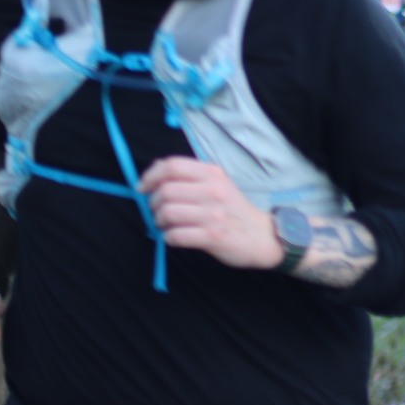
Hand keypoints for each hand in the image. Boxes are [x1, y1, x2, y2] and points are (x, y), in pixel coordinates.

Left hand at [139, 157, 282, 269]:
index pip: (171, 166)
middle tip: (156, 212)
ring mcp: (213, 214)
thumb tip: (155, 172)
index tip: (142, 187)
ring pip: (167, 213)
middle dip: (153, 203)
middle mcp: (213, 191)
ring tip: (165, 225)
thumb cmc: (234, 210)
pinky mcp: (212, 236)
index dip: (150, 176)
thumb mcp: (218, 184)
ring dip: (159, 222)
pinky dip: (169, 238)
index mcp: (212, 174)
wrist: (262, 236)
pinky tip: (175, 237)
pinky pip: (176, 236)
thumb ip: (191, 177)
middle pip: (165, 191)